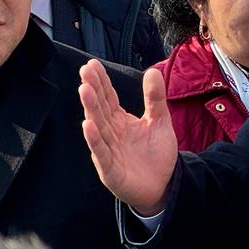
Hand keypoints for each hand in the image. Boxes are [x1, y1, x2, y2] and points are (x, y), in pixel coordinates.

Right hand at [79, 59, 177, 215]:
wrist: (164, 184)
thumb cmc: (157, 153)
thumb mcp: (160, 120)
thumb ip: (155, 98)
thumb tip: (152, 70)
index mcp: (120, 121)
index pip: (108, 98)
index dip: (101, 82)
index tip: (92, 64)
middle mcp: (110, 133)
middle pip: (100, 108)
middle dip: (93, 90)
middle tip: (85, 71)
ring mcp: (108, 151)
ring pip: (98, 127)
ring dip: (91, 109)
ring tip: (84, 90)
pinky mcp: (110, 169)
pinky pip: (101, 153)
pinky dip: (94, 139)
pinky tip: (87, 125)